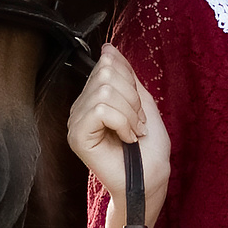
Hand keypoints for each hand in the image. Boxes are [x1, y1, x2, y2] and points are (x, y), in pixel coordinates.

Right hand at [66, 45, 169, 227]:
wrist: (152, 179)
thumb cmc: (150, 148)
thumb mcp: (143, 102)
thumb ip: (126, 75)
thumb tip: (108, 49)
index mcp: (94, 97)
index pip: (107, 63)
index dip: (130, 81)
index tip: (138, 110)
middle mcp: (80, 107)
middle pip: (106, 73)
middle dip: (132, 98)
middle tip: (138, 123)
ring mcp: (76, 121)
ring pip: (105, 91)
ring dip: (130, 114)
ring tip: (133, 133)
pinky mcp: (77, 136)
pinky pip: (101, 110)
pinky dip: (122, 123)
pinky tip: (126, 138)